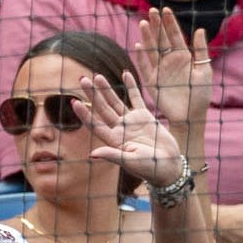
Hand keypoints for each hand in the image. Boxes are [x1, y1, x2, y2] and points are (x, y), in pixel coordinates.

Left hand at [78, 70, 185, 189]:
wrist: (168, 166)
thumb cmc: (149, 168)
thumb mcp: (130, 162)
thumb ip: (112, 155)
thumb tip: (92, 154)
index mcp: (113, 140)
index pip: (95, 124)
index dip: (84, 113)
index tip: (74, 102)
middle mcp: (119, 129)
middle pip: (102, 109)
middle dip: (93, 94)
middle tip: (82, 80)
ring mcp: (131, 121)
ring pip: (115, 101)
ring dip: (106, 89)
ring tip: (97, 76)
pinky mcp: (145, 116)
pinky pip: (136, 98)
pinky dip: (131, 86)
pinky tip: (125, 74)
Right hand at [129, 6, 212, 141]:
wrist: (191, 116)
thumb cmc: (201, 94)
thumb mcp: (204, 70)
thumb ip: (200, 51)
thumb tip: (200, 30)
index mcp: (183, 57)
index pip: (175, 36)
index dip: (170, 23)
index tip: (166, 10)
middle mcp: (169, 61)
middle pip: (161, 40)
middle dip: (157, 26)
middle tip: (152, 11)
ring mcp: (159, 70)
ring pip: (152, 50)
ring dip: (148, 37)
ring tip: (144, 23)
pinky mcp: (152, 82)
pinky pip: (145, 67)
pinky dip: (142, 57)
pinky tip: (139, 45)